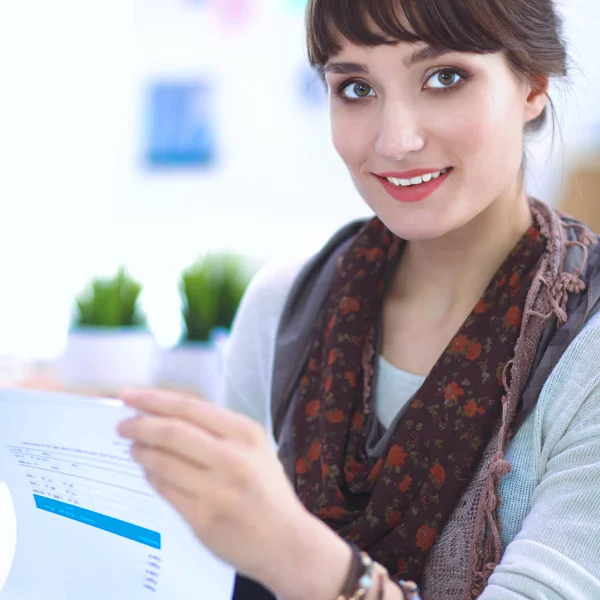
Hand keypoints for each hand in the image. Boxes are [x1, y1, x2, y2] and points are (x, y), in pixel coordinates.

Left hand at [116, 388, 349, 599]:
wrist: (286, 541)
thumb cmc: (267, 490)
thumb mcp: (255, 449)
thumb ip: (218, 431)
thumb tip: (167, 414)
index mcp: (246, 433)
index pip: (190, 408)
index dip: (154, 399)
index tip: (128, 395)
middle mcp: (232, 457)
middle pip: (171, 431)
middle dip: (139, 425)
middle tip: (122, 426)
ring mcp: (217, 489)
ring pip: (163, 462)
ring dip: (141, 452)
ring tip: (133, 448)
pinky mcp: (203, 517)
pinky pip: (165, 490)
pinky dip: (152, 477)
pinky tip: (149, 472)